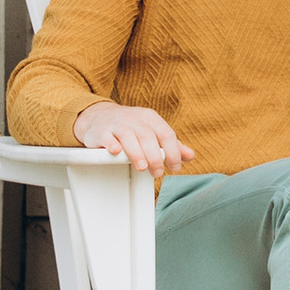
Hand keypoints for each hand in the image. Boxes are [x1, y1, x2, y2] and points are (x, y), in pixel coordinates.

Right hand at [72, 103, 193, 178]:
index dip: (172, 151)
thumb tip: (190, 156)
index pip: (166, 133)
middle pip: (148, 136)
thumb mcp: (152, 131)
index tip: (174, 167)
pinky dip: (111, 144)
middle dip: (155, 156)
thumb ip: (171, 144)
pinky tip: (116, 152)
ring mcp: (117, 124)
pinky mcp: (101, 131)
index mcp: (150, 118)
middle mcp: (134, 119)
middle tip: (158, 173)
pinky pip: (106, 136)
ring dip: (136, 152)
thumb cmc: (131, 127)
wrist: (99, 116)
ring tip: (142, 167)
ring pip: (128, 136)